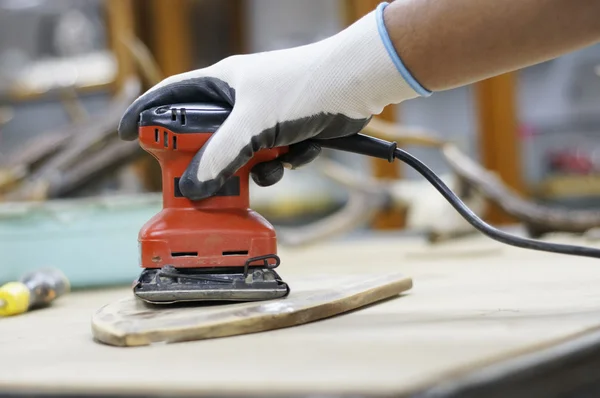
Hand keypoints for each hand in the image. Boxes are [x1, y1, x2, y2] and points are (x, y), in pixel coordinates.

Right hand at [118, 3, 429, 199]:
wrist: (357, 86)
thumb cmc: (303, 86)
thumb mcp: (253, 124)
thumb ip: (219, 155)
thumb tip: (193, 184)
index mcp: (222, 84)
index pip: (171, 98)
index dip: (146, 115)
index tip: (127, 136)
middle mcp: (240, 100)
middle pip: (205, 138)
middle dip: (210, 162)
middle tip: (207, 182)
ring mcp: (265, 118)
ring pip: (241, 156)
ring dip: (254, 169)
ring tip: (271, 164)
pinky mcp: (287, 133)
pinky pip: (271, 160)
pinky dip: (283, 162)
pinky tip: (299, 150)